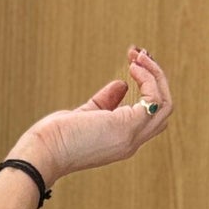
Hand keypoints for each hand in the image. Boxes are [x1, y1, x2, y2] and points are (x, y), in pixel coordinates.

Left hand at [26, 45, 173, 182]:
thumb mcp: (86, 114)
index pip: (150, 115)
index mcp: (123, 141)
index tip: (135, 63)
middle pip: (164, 109)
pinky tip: (133, 67)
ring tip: (139, 56)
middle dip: (157, 78)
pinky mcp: (128, 126)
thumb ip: (105, 101)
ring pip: (165, 103)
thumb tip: (121, 84)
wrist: (43, 154)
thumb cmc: (56, 138)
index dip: (148, 87)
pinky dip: (148, 78)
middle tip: (141, 55)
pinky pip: (154, 98)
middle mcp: (132, 142)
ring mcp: (132, 136)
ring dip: (156, 74)